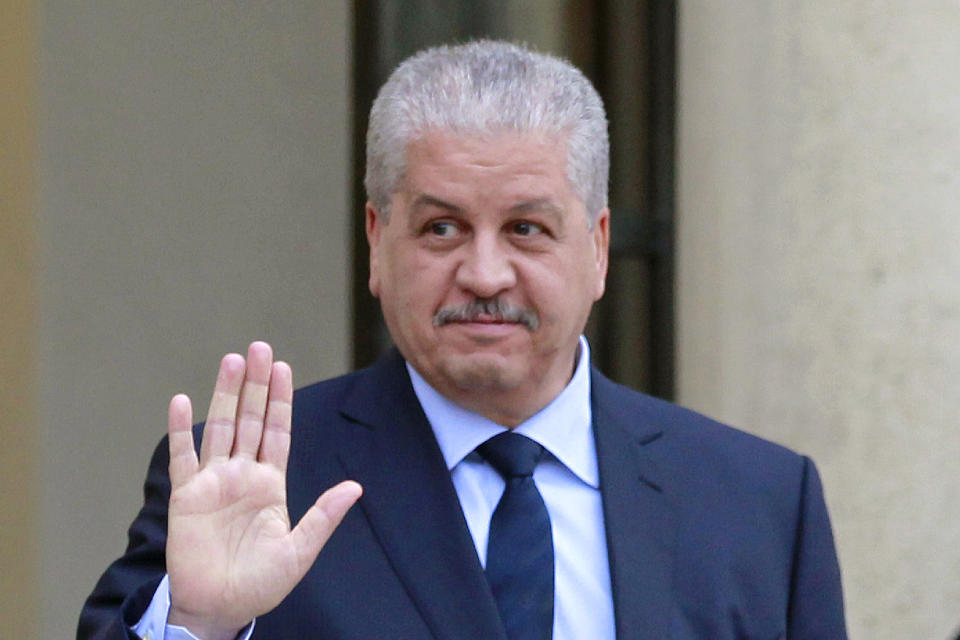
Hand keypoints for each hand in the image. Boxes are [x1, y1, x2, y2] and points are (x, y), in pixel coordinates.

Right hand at [165, 341, 361, 639]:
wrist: (219, 609)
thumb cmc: (260, 584)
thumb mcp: (299, 550)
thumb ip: (323, 516)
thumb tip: (356, 487)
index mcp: (270, 483)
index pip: (278, 431)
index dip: (281, 399)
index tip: (284, 368)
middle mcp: (242, 475)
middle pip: (250, 420)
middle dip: (256, 384)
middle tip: (260, 347)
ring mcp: (213, 482)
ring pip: (221, 428)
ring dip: (226, 395)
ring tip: (232, 361)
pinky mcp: (186, 497)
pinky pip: (183, 457)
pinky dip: (180, 430)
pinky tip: (181, 400)